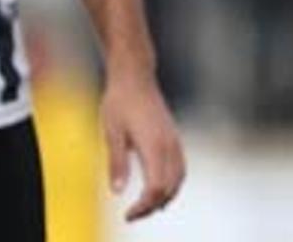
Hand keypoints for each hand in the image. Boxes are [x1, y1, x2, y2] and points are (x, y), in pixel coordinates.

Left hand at [100, 70, 186, 222]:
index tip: (127, 215)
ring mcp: (174, 140)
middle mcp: (168, 145)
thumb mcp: (111, 132)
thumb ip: (116, 163)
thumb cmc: (120, 102)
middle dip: (153, 206)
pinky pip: (180, 167)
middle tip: (133, 214)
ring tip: (146, 206)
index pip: (155, 187)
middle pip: (169, 188)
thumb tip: (117, 192)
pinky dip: (172, 184)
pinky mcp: (174, 137)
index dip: (144, 206)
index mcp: (153, 145)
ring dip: (165, 197)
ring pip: (178, 179)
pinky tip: (160, 188)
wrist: (135, 76)